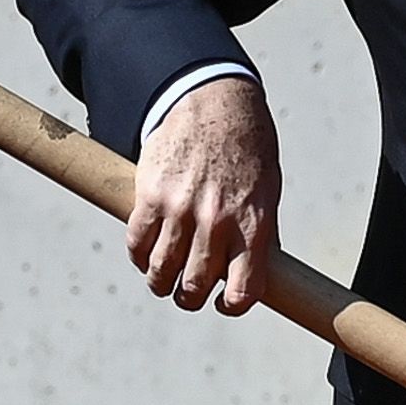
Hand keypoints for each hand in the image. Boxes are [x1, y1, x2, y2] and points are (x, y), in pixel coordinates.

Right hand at [124, 72, 281, 313]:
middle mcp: (216, 222)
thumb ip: (261, 232)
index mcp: (252, 224)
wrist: (210, 99)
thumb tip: (258, 273)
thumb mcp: (268, 189)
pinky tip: (145, 253)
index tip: (223, 302)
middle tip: (187, 292)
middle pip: (194, 286)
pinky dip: (139, 256)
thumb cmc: (246, 146)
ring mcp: (181, 210)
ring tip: (162, 279)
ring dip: (160, 282)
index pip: (242, 290)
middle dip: (189, 297)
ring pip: (161, 272)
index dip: (231, 305)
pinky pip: (137, 243)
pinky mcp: (150, 196)